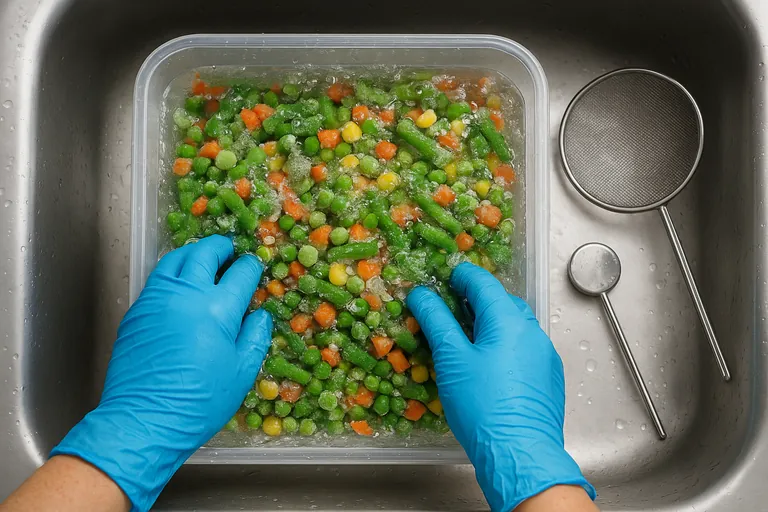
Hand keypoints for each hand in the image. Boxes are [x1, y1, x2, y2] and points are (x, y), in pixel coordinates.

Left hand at [51, 235, 272, 510]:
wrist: (144, 419)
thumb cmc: (201, 400)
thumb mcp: (242, 372)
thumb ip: (255, 336)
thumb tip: (260, 313)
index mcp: (218, 308)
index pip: (240, 272)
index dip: (251, 266)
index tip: (254, 267)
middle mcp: (186, 293)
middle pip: (205, 253)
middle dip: (221, 248)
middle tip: (230, 251)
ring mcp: (157, 298)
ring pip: (176, 259)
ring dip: (194, 253)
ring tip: (204, 260)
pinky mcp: (138, 310)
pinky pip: (158, 278)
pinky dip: (174, 271)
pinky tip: (181, 284)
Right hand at [407, 263, 594, 510]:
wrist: (520, 454)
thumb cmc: (482, 406)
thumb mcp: (451, 360)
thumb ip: (437, 321)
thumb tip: (422, 294)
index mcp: (508, 320)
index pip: (482, 283)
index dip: (460, 276)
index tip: (443, 279)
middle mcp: (532, 331)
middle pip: (501, 302)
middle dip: (475, 301)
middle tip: (449, 310)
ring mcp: (544, 354)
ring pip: (514, 327)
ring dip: (490, 324)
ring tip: (466, 339)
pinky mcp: (548, 377)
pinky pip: (523, 349)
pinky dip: (504, 346)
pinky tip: (488, 367)